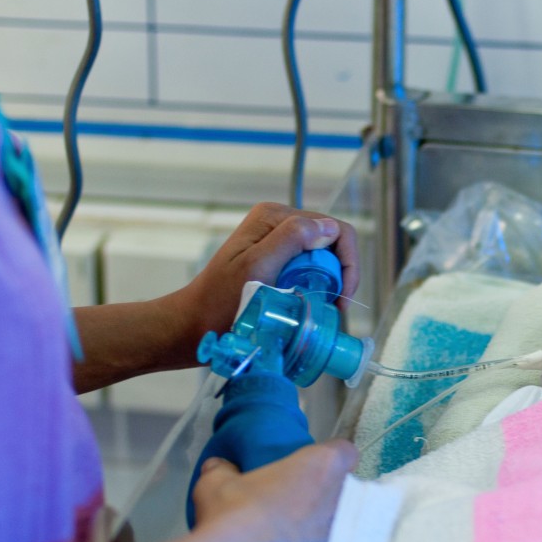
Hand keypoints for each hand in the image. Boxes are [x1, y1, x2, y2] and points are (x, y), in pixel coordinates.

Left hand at [179, 202, 359, 340]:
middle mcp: (278, 224)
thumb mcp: (256, 268)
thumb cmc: (219, 302)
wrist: (194, 325)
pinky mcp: (277, 263)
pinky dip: (316, 288)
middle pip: (332, 243)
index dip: (347, 262)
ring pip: (323, 259)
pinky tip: (310, 305)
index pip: (334, 228)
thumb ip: (290, 240)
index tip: (342, 298)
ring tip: (323, 308)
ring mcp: (277, 243)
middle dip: (340, 274)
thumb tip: (329, 227)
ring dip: (329, 283)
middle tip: (335, 307)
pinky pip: (310, 271)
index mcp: (274, 216)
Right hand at [191, 440, 358, 541]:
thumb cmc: (234, 516)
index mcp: (322, 466)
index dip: (330, 461)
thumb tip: (218, 467)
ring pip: (345, 530)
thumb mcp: (215, 485)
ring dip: (325, 534)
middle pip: (348, 493)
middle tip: (300, 510)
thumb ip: (222, 470)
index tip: (312, 472)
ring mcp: (345, 537)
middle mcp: (343, 498)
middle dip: (329, 499)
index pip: (344, 452)